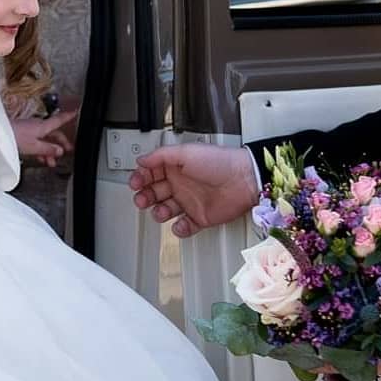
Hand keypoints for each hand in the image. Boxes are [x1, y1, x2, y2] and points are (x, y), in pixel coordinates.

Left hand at [11, 109, 76, 166]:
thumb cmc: (14, 137)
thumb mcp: (34, 146)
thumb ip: (48, 149)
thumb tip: (60, 151)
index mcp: (43, 126)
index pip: (59, 120)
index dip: (68, 117)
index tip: (76, 113)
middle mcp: (38, 126)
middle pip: (53, 133)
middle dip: (61, 142)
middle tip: (68, 150)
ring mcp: (30, 130)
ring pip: (44, 139)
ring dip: (49, 150)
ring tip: (52, 162)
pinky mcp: (23, 135)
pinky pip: (36, 142)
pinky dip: (40, 150)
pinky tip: (40, 158)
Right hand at [129, 144, 260, 237]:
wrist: (245, 180)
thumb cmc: (220, 162)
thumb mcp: (185, 152)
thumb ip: (160, 155)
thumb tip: (142, 159)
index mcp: (176, 166)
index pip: (151, 173)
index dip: (140, 178)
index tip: (135, 182)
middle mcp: (181, 184)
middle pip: (154, 192)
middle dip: (144, 197)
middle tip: (142, 199)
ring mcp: (190, 201)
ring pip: (165, 210)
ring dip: (158, 212)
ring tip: (161, 211)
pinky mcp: (200, 217)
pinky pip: (184, 227)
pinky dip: (179, 229)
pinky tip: (179, 224)